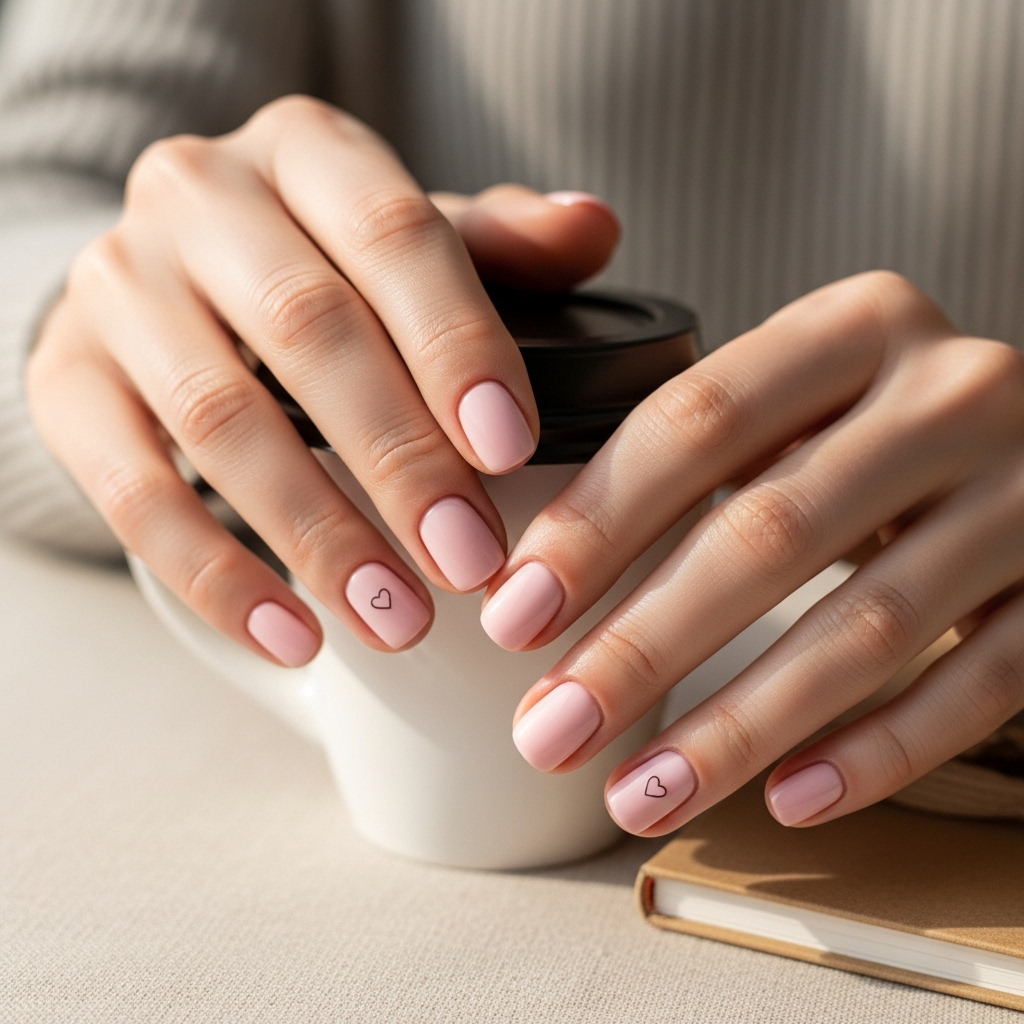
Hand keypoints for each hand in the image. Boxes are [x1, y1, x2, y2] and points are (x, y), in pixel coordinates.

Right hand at [26, 95, 618, 665]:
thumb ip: (501, 243)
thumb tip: (594, 228)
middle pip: (306, 329)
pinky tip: (293, 637)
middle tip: (469, 563)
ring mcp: (119, 287)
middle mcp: (198, 196)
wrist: (175, 284)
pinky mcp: (67, 380)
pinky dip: (215, 574)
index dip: (456, 345)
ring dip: (316, 534)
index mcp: (306, 151)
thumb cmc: (325, 265)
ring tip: (396, 622)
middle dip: (397, 458)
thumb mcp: (414, 239)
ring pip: (217, 417)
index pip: (394, 235)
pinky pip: (129, 489)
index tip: (511, 454)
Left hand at [487, 271, 1023, 831]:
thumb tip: (534, 582)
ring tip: (638, 794)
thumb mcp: (803, 393)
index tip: (513, 618)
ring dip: (737, 727)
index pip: (695, 422)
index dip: (594, 526)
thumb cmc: (882, 425)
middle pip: (769, 534)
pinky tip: (786, 802)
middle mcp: (950, 392)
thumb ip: (695, 449)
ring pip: (867, 629)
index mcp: (854, 327)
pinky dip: (876, 754)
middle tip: (551, 730)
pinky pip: (977, 687)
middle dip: (644, 648)